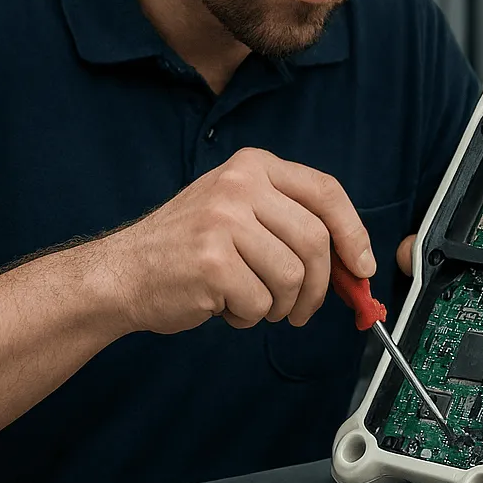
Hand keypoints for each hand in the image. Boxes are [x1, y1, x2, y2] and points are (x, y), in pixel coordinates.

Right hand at [92, 148, 373, 333]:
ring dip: (280, 305)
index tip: (362, 268)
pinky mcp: (212, 261)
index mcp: (253, 166)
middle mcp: (240, 185)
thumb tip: (355, 265)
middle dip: (319, 287)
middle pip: (316, 241)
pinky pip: (260, 303)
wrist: (121, 273)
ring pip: (293, 277)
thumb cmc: (188, 250)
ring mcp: (224, 221)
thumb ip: (293, 226)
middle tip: (303, 309)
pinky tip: (222, 304)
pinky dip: (248, 316)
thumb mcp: (240, 214)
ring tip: (250, 301)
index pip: (326, 193)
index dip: (354, 234)